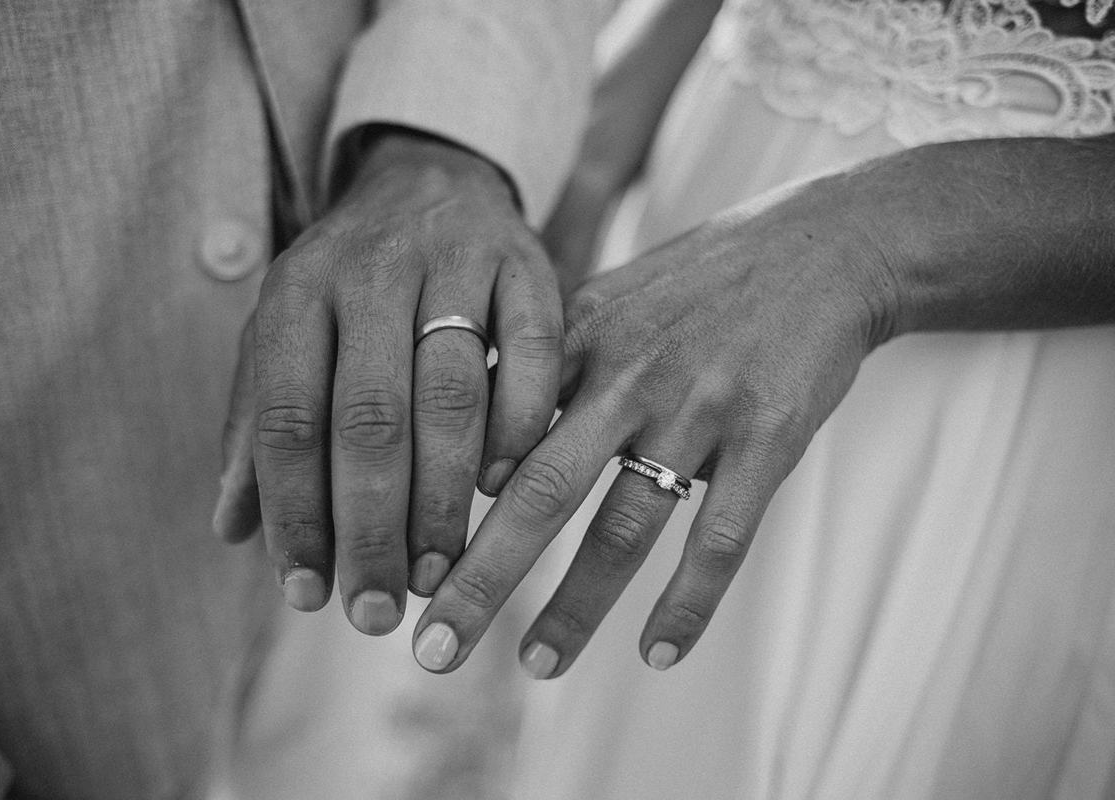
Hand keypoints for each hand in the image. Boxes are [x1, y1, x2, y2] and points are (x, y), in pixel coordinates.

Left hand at [213, 130, 563, 633]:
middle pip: (369, 418)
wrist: (430, 180)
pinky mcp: (525, 265)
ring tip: (440, 573)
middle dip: (372, 527)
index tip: (308, 594)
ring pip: (450, 393)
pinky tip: (505, 487)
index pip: (288, 420)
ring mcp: (452, 263)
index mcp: (295, 293)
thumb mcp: (287, 337)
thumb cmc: (348, 287)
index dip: (296, 515)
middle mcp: (368, 272)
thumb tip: (233, 531)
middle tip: (379, 610)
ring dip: (446, 496)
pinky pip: (531, 355)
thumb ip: (259, 428)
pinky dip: (520, 425)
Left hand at [411, 181, 896, 672]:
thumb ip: (542, 365)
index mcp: (578, 339)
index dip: (443, 504)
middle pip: (541, 492)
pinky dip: (690, 602)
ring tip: (534, 668)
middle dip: (481, 577)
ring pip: (626, 526)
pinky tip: (658, 654)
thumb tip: (472, 440)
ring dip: (575, 605)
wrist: (820, 246)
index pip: (495, 434)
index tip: (402, 566)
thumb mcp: (606, 298)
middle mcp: (629, 375)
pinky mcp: (768, 436)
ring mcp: (700, 407)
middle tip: (429, 649)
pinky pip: (722, 536)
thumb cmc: (698, 282)